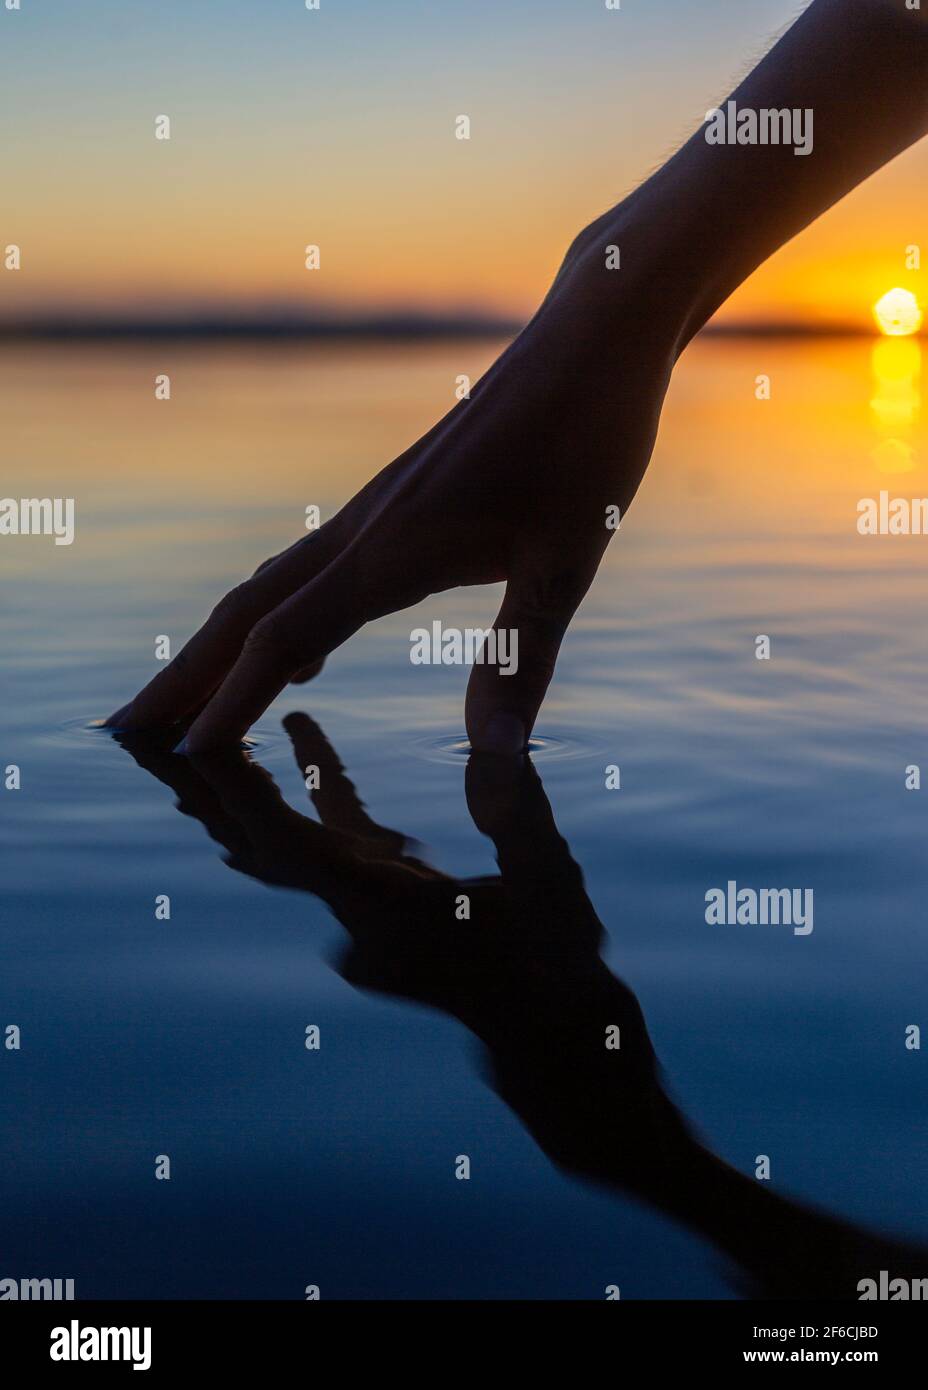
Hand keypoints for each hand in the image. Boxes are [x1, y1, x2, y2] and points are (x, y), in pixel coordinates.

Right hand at [106, 215, 675, 752]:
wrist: (590, 336)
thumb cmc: (589, 442)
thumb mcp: (566, 561)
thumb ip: (519, 659)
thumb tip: (494, 756)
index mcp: (393, 548)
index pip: (284, 638)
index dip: (231, 700)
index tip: (186, 758)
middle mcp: (365, 528)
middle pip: (246, 611)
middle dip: (186, 677)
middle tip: (130, 733)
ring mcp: (374, 511)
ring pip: (269, 588)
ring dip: (217, 648)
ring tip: (184, 700)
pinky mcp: (396, 503)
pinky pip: (308, 573)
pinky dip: (275, 621)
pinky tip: (298, 656)